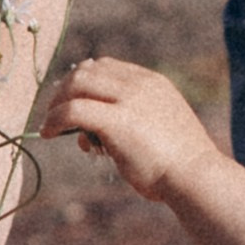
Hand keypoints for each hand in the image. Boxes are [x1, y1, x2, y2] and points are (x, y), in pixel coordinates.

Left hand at [41, 56, 213, 197]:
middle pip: (88, 70)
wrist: (196, 176)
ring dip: (58, 102)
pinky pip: (73, 110)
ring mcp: (128, 100)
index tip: (73, 100)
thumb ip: (130, 125)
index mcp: (153, 83)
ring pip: (77, 84)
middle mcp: (139, 84)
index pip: (108, 67)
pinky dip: (54, 119)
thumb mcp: (159, 131)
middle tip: (54, 111)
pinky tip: (47, 133)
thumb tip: (92, 138)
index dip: (85, 82)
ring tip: (50, 123)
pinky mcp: (116, 121)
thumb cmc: (180, 165)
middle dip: (66, 88)